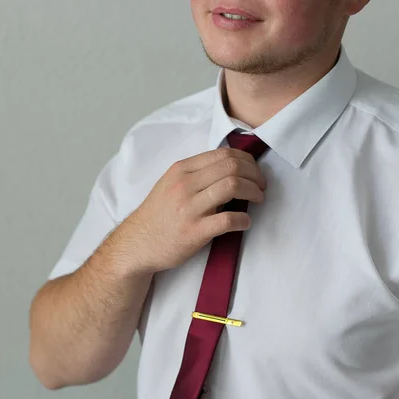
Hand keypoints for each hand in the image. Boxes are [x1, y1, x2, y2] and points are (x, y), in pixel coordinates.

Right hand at [119, 147, 266, 273]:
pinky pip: (228, 219)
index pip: (223, 154)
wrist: (137, 244)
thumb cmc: (158, 215)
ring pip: (233, 186)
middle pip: (232, 167)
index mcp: (181, 170)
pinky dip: (244, 220)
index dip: (247, 161)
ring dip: (254, 192)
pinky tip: (245, 222)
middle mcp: (185, 185)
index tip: (254, 171)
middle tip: (261, 186)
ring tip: (258, 199)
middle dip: (255, 175)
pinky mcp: (194, 231)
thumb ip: (196, 174)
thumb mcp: (171, 184)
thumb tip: (230, 168)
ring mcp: (189, 208)